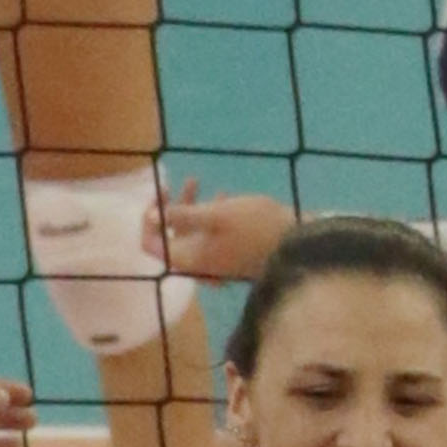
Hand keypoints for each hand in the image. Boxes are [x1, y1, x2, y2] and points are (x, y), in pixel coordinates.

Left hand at [151, 181, 292, 285]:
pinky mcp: (229, 256)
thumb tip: (149, 216)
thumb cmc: (255, 228)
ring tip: (196, 180)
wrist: (297, 245)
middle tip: (181, 182)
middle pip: (169, 238)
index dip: (149, 219)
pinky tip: (219, 195)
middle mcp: (197, 265)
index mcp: (188, 259)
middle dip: (170, 207)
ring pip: (189, 234)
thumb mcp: (216, 214)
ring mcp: (214, 262)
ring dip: (188, 207)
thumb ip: (181, 215)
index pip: (151, 244)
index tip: (161, 193)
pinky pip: (207, 236)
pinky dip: (207, 216)